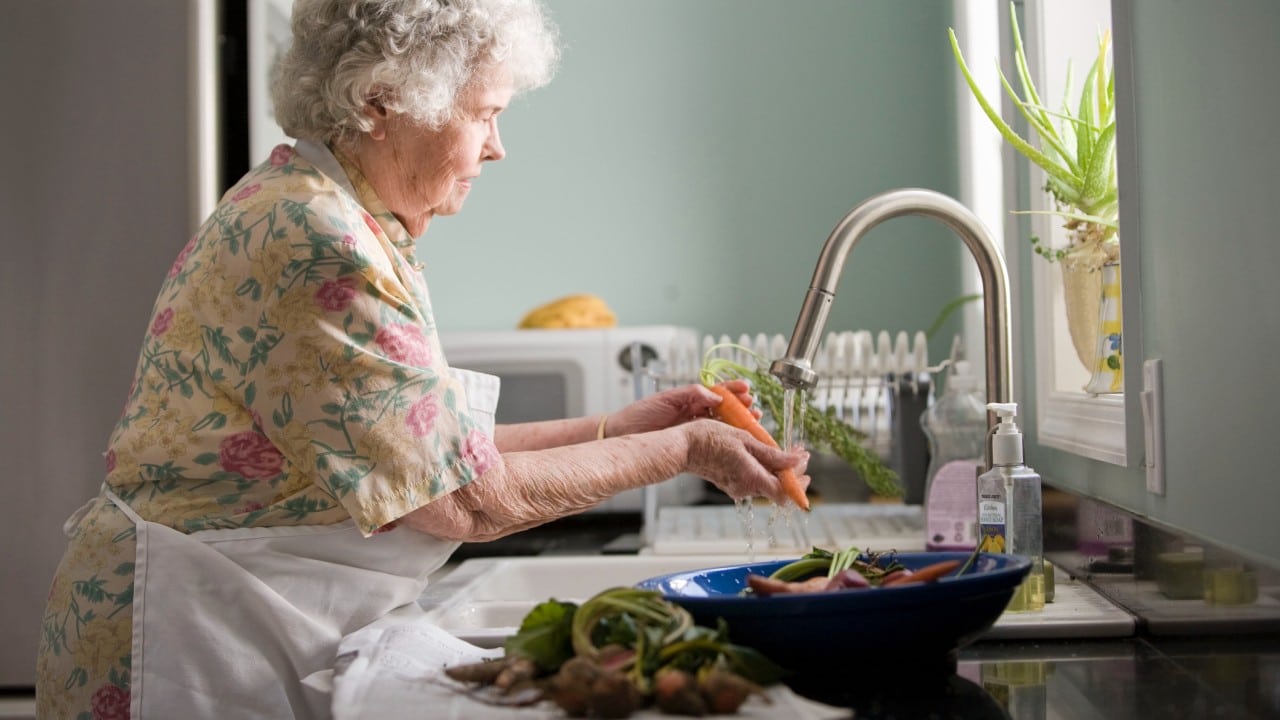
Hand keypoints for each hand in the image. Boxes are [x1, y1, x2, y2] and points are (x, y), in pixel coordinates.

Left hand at [604, 380, 760, 437]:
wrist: (623, 434)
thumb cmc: (640, 414)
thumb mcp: (666, 399)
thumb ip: (691, 394)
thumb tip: (715, 395)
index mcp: (690, 399)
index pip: (717, 392)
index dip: (733, 390)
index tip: (746, 389)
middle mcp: (695, 413)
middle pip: (725, 409)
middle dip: (742, 407)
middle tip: (754, 409)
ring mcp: (694, 429)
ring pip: (723, 425)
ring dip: (739, 423)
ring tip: (753, 422)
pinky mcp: (691, 444)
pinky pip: (713, 441)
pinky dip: (727, 440)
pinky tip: (737, 441)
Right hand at [682, 420, 810, 506]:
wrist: (682, 446)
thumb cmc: (709, 439)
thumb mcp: (745, 440)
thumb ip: (771, 454)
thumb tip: (795, 461)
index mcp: (752, 478)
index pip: (785, 493)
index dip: (799, 481)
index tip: (805, 460)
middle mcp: (745, 488)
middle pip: (778, 488)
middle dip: (792, 472)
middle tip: (798, 453)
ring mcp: (737, 487)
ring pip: (766, 483)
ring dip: (778, 468)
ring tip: (783, 450)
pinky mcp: (730, 483)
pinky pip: (753, 479)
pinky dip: (764, 468)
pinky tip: (763, 453)